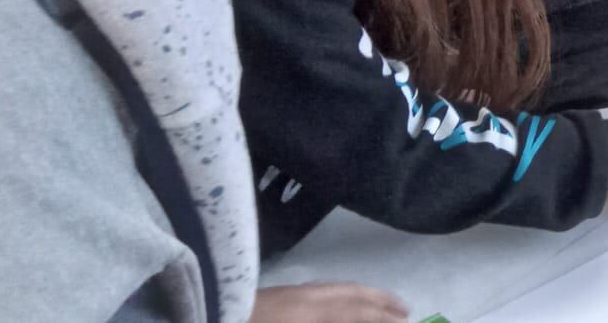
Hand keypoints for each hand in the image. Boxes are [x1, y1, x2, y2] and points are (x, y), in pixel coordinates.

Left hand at [250, 283, 407, 322]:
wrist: (201, 313)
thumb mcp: (295, 322)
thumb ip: (331, 321)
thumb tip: (358, 317)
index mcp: (309, 312)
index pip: (358, 313)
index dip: (384, 320)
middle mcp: (304, 297)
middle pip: (351, 293)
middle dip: (382, 302)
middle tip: (406, 311)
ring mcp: (287, 293)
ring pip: (336, 288)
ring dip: (363, 295)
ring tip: (380, 305)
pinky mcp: (272, 295)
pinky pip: (320, 290)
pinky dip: (341, 294)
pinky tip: (339, 304)